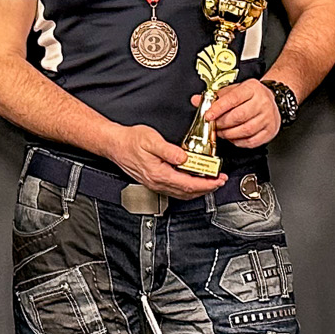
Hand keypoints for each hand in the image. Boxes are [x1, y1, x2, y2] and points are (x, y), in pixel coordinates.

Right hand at [108, 124, 224, 198]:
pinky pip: (176, 190)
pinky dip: (188, 188)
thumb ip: (169, 150)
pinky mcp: (154, 182)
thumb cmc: (130, 141)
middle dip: (207, 188)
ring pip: (182, 193)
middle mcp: (158, 182)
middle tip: (220, 181)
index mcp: (159, 173)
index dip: (206, 184)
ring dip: (199, 189)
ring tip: (211, 182)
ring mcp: (156, 184)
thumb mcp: (151, 140)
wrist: (115, 144)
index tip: (218, 179)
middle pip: (188, 192)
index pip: (189, 184)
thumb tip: (184, 158)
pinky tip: (193, 181)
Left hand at [191, 80, 280, 148]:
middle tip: (213, 126)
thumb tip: (196, 100)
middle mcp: (262, 102)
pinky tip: (233, 137)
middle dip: (222, 123)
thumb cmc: (250, 96)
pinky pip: (252, 141)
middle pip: (239, 116)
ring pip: (245, 130)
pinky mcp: (270, 131)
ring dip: (229, 134)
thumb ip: (215, 97)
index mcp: (252, 88)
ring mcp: (268, 117)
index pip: (233, 99)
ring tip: (221, 132)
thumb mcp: (233, 90)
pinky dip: (239, 142)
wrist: (272, 101)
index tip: (207, 116)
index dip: (218, 108)